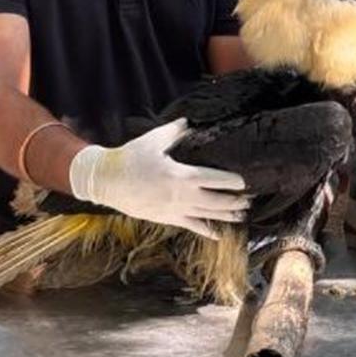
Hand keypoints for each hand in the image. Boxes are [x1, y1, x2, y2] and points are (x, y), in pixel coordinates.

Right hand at [68, 119, 247, 237]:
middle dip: (235, 201)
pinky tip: (219, 234)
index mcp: (179, 175)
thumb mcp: (153, 140)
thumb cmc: (130, 158)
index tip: (244, 182)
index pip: (213, 179)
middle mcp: (181, 195)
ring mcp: (174, 209)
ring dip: (226, 215)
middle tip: (250, 199)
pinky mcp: (167, 218)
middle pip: (215, 201)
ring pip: (207, 215)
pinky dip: (206, 230)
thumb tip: (189, 122)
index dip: (231, 181)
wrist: (106, 181)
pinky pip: (191, 226)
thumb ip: (175, 131)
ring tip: (243, 214)